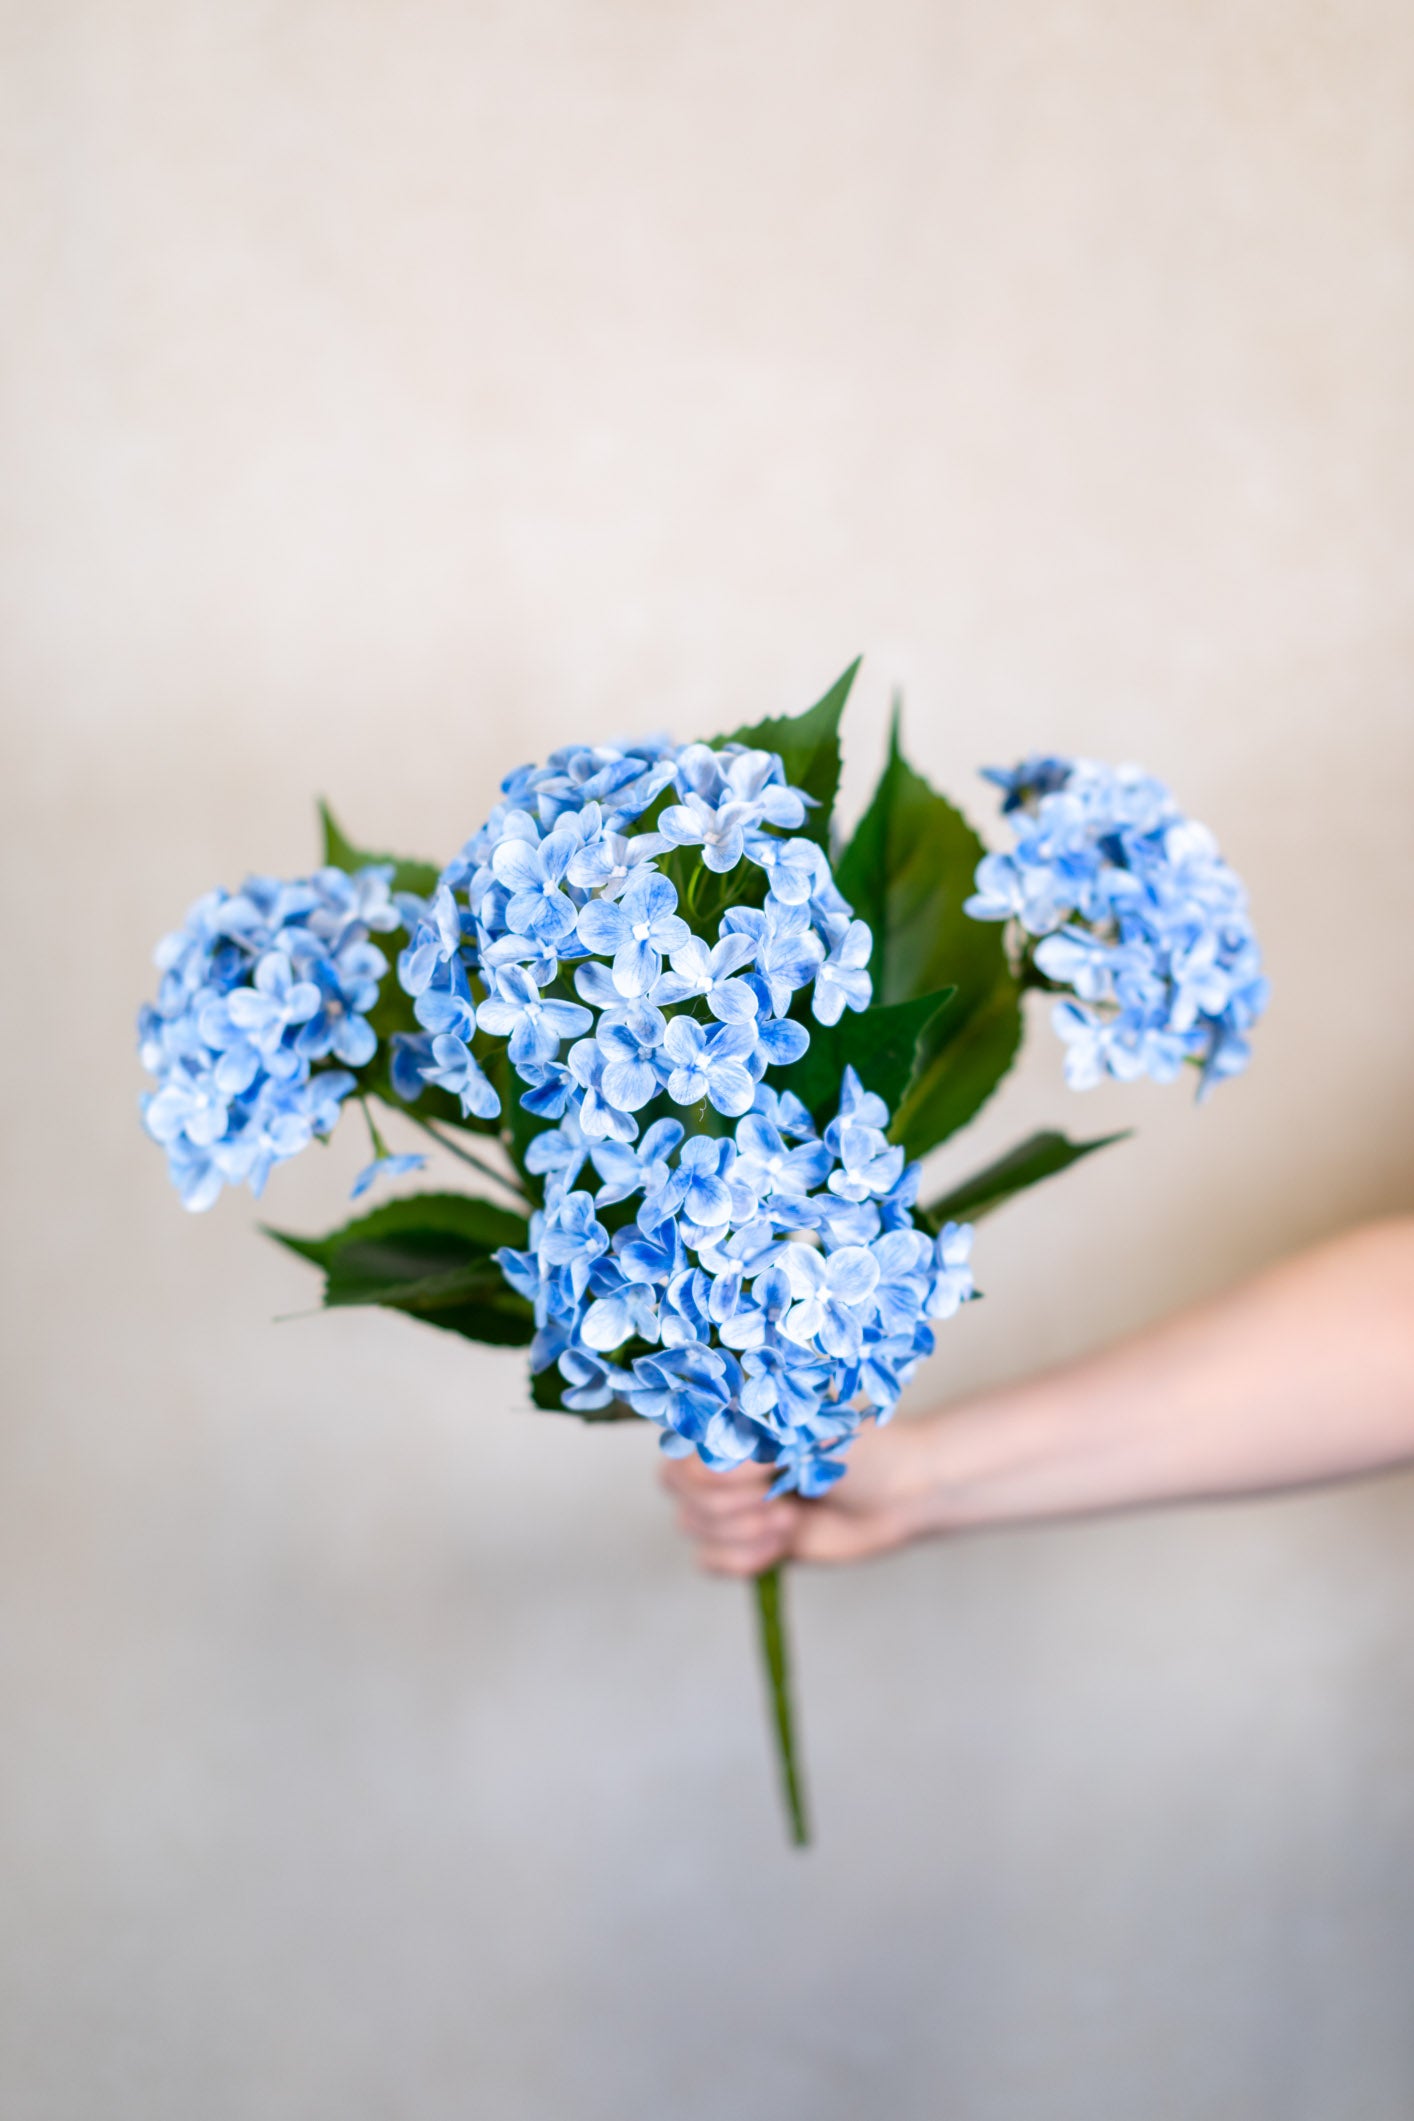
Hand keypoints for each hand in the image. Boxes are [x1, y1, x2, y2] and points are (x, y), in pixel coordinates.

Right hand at [659, 1418, 932, 1574]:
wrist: (901, 1495)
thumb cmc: (862, 1450)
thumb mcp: (810, 1434)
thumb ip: (757, 1441)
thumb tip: (716, 1457)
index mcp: (731, 1417)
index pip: (681, 1444)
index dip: (716, 1469)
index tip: (767, 1471)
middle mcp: (722, 1456)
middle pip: (677, 1488)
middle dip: (733, 1504)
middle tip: (784, 1499)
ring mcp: (731, 1500)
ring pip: (691, 1526)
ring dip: (745, 1532)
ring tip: (790, 1519)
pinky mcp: (743, 1540)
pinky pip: (707, 1561)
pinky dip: (742, 1560)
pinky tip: (780, 1547)